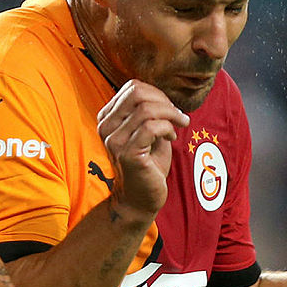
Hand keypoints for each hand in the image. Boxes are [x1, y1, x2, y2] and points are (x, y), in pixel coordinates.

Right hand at [96, 80, 189, 220]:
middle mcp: (106, 127)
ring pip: (147, 109)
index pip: (132, 87)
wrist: (140, 198)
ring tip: (179, 125)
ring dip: (171, 114)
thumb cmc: (147, 164)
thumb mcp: (147, 131)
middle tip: (178, 116)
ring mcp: (114, 141)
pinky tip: (172, 138)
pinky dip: (168, 128)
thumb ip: (150, 112)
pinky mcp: (127, 153)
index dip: (157, 93)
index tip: (170, 109)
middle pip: (137, 93)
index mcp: (107, 118)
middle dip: (164, 101)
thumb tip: (163, 94)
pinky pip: (151, 127)